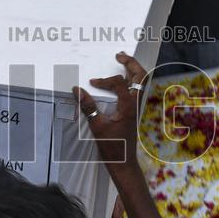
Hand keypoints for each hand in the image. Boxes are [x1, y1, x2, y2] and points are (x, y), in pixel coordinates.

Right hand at [73, 52, 146, 170]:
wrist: (123, 162)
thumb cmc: (112, 147)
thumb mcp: (97, 126)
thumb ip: (88, 106)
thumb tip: (77, 90)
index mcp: (128, 106)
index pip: (119, 84)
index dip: (105, 81)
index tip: (92, 83)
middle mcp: (136, 105)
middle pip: (141, 77)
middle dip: (131, 64)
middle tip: (120, 55)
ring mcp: (136, 108)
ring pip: (142, 83)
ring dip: (134, 71)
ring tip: (124, 61)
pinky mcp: (133, 112)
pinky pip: (137, 91)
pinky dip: (132, 81)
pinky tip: (123, 80)